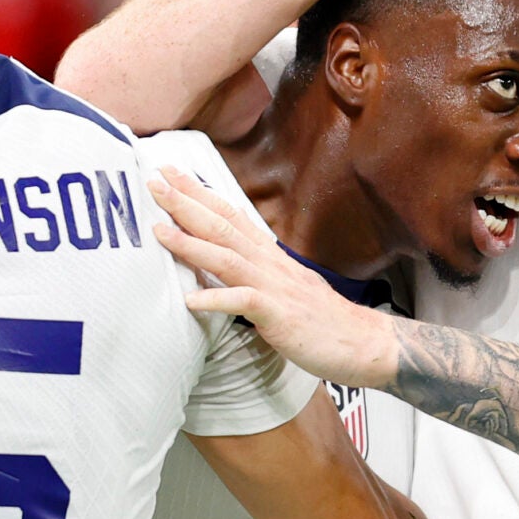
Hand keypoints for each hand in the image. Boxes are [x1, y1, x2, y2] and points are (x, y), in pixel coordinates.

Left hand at [149, 172, 399, 386]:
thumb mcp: (284, 287)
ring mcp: (275, 287)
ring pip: (228, 257)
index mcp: (270, 255)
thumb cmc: (321, 319)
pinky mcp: (279, 315)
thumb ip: (254, 272)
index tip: (171, 175)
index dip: (200, 193)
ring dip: (191, 243)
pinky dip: (216, 300)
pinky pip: (243, 303)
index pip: (230, 214)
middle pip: (223, 226)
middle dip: (187, 203)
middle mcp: (270, 264)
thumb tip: (222, 263)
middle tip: (155, 182)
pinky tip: (190, 301)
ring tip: (158, 232)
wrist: (363, 343)